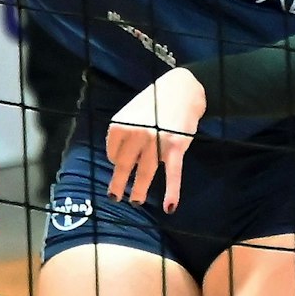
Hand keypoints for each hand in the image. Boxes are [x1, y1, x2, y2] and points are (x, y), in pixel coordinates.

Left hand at [105, 67, 204, 212]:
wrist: (182, 89)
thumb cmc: (156, 101)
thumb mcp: (133, 112)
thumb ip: (125, 133)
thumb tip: (118, 157)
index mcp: (122, 124)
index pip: (112, 151)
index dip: (114, 159)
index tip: (118, 163)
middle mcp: (136, 133)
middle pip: (124, 164)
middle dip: (119, 183)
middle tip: (113, 196)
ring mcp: (156, 142)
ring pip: (145, 172)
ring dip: (139, 190)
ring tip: (134, 201)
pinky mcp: (175, 148)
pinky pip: (172, 174)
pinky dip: (172, 192)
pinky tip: (169, 206)